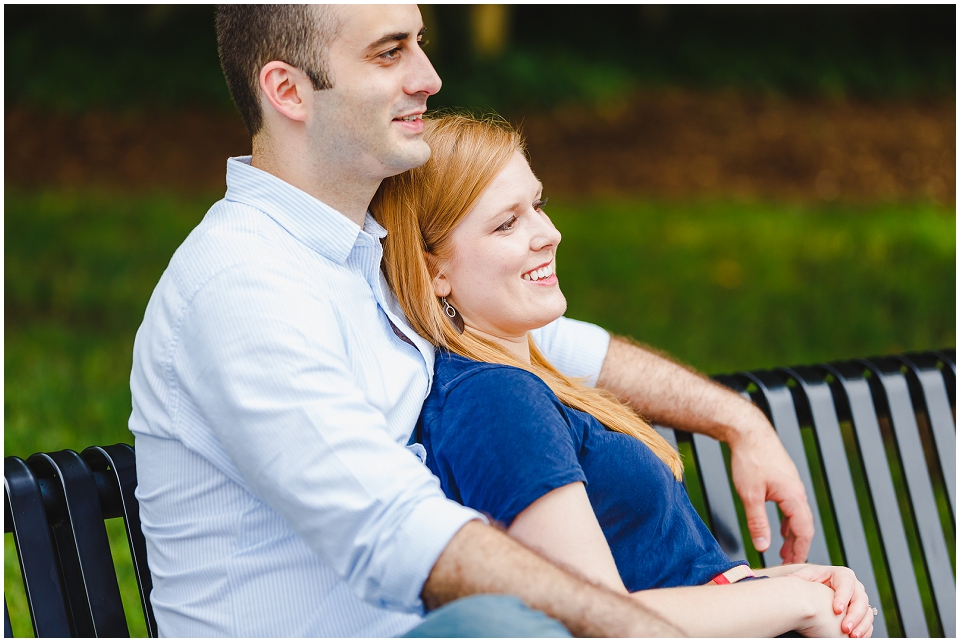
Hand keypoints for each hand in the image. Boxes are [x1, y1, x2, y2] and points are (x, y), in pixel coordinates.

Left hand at [728, 412, 813, 561]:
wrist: (749, 432)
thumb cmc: (750, 459)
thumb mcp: (750, 494)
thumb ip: (757, 522)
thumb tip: (763, 545)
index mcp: (793, 497)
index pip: (804, 531)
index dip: (800, 550)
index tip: (795, 566)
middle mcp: (797, 492)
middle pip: (804, 525)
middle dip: (798, 546)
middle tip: (789, 564)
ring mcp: (792, 485)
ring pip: (798, 516)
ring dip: (793, 535)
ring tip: (785, 551)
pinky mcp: (785, 480)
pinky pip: (792, 507)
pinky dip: (789, 521)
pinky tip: (781, 528)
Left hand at [784, 564, 874, 637]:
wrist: (819, 588)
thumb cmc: (812, 581)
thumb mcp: (806, 576)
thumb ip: (800, 577)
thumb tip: (788, 580)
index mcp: (843, 575)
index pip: (846, 585)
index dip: (843, 598)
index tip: (836, 610)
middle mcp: (855, 587)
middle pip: (860, 600)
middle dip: (854, 615)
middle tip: (845, 628)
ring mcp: (860, 600)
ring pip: (867, 613)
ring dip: (861, 626)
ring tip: (852, 636)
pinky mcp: (862, 613)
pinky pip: (868, 623)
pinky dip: (865, 631)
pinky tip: (857, 638)